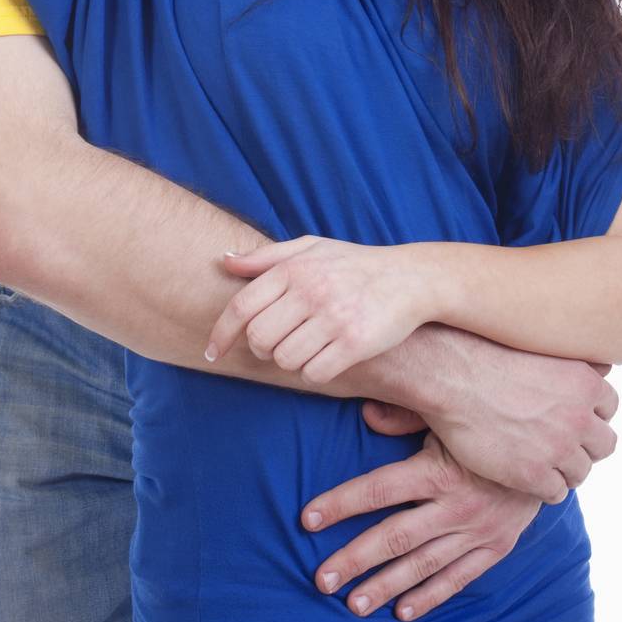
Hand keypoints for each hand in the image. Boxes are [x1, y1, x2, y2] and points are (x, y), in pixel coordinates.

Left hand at [205, 236, 428, 384]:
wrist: (409, 279)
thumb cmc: (353, 264)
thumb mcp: (311, 248)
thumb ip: (266, 257)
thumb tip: (223, 260)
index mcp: (294, 268)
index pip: (242, 306)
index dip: (221, 333)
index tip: (212, 353)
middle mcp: (311, 291)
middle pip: (259, 339)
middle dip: (262, 348)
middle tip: (277, 344)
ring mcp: (333, 317)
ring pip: (285, 359)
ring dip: (291, 360)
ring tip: (308, 346)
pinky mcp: (355, 343)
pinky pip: (314, 373)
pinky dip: (314, 372)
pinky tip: (327, 357)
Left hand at [301, 426, 541, 621]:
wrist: (553, 443)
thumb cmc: (489, 421)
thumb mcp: (449, 411)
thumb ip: (406, 415)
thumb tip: (366, 414)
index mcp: (439, 469)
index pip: (378, 490)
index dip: (341, 503)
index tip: (308, 518)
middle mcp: (456, 505)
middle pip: (394, 537)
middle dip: (355, 558)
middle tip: (321, 578)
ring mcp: (478, 530)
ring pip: (423, 565)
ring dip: (386, 586)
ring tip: (353, 603)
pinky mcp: (496, 546)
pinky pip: (459, 578)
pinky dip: (430, 596)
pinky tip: (403, 612)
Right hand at [405, 330, 618, 504]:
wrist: (451, 375)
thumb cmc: (488, 352)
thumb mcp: (542, 346)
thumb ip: (576, 360)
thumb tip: (603, 365)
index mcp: (585, 383)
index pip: (609, 407)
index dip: (588, 412)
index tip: (570, 414)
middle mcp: (579, 417)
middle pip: (604, 444)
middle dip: (583, 444)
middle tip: (558, 440)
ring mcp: (558, 448)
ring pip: (581, 472)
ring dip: (563, 467)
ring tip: (539, 459)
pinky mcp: (533, 475)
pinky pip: (555, 493)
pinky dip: (543, 486)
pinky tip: (525, 472)